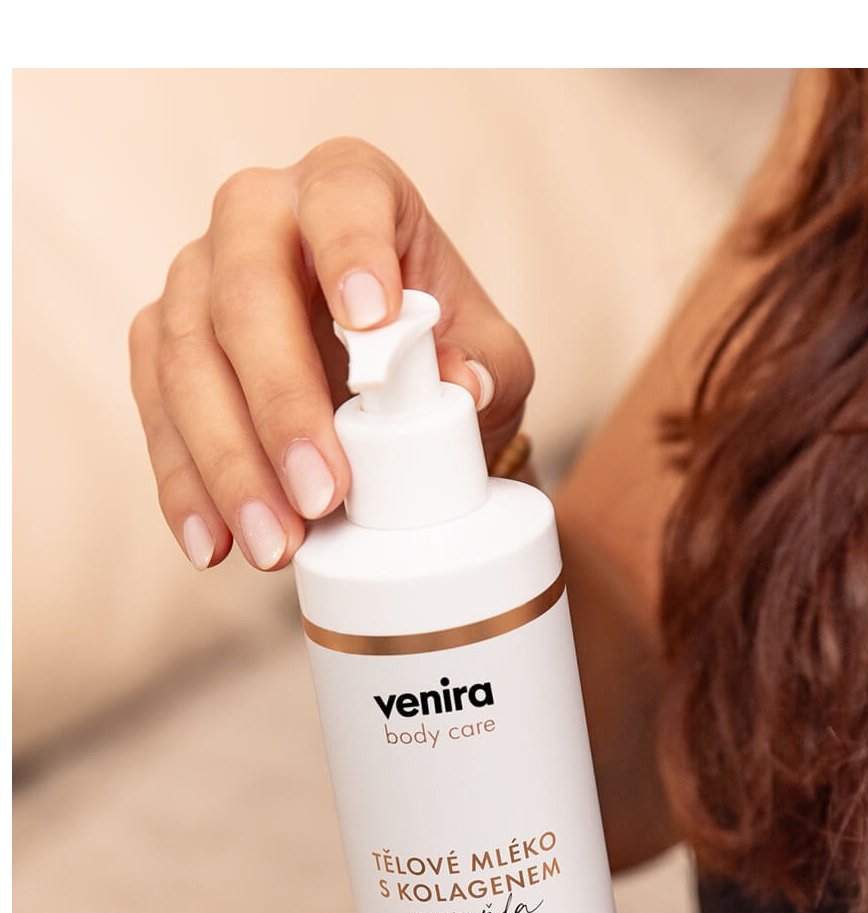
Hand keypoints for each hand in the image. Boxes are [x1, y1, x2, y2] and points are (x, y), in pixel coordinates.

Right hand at [129, 138, 532, 570]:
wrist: (388, 392)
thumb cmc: (439, 355)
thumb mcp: (489, 359)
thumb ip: (489, 368)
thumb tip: (462, 389)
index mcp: (348, 189)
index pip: (342, 200)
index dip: (351, 252)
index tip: (370, 322)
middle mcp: (257, 217)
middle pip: (244, 293)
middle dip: (280, 403)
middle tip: (323, 493)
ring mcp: (196, 281)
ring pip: (185, 361)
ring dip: (229, 465)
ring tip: (276, 545)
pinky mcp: (160, 346)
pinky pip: (156, 414)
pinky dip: (186, 488)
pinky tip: (214, 545)